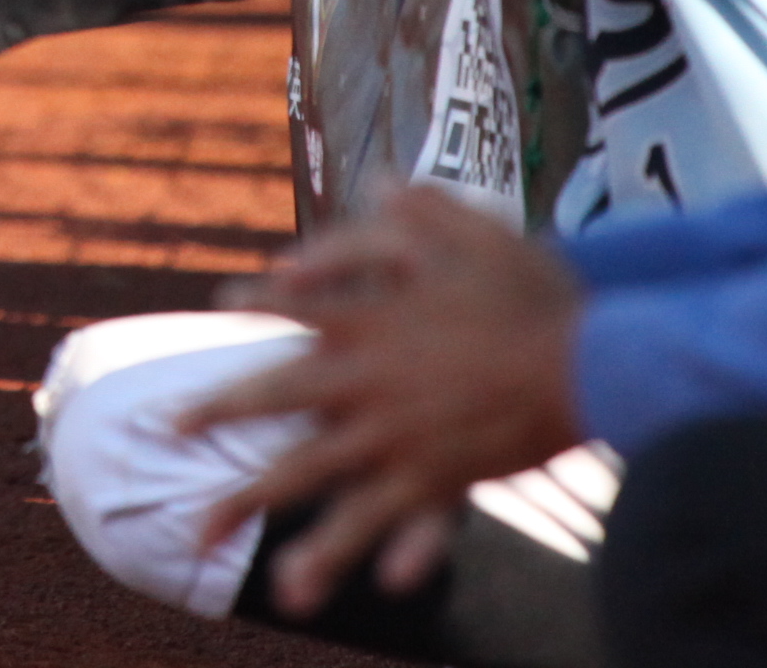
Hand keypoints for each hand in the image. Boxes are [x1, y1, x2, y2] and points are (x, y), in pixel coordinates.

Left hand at [187, 187, 587, 614]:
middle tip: (167, 426)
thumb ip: (417, 209)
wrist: (599, 356)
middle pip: (275, 398)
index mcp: (372, 321)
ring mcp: (400, 438)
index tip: (226, 301)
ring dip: (255, 503)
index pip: (296, 309)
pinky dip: (383, 550)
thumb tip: (377, 184)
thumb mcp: (476, 228)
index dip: (260, 302)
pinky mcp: (442, 480)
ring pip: (312, 476)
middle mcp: (371, 382)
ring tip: (203, 533)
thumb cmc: (539, 290)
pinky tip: (369, 583)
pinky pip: (395, 521)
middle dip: (218, 410)